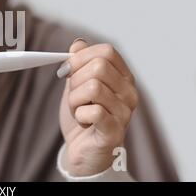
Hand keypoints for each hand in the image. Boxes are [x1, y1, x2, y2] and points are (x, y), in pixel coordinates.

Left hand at [58, 39, 138, 175]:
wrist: (82, 150)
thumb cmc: (83, 116)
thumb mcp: (77, 85)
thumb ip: (79, 64)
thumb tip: (78, 44)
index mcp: (122, 78)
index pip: (106, 51)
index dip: (80, 57)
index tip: (66, 70)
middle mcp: (129, 93)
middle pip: (98, 67)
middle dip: (75, 80)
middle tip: (73, 96)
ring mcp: (125, 112)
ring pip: (93, 87)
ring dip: (74, 100)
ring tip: (78, 110)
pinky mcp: (114, 131)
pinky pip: (93, 110)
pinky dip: (79, 115)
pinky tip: (83, 121)